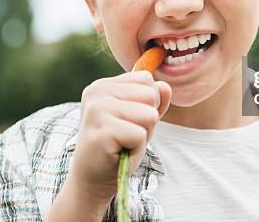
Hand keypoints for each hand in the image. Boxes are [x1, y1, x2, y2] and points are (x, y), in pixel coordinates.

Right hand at [70, 71, 171, 203]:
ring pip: (149, 114)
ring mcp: (96, 110)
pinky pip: (140, 135)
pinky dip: (136, 149)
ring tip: (123, 143)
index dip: (147, 104)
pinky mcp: (101, 131)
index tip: (128, 121)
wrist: (92, 179)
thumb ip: (154, 101)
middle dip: (147, 120)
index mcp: (103, 84)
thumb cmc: (118, 146)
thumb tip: (165, 86)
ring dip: (143, 135)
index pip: (146, 79)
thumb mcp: (140, 119)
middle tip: (126, 135)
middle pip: (150, 95)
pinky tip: (119, 153)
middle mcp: (96, 92)